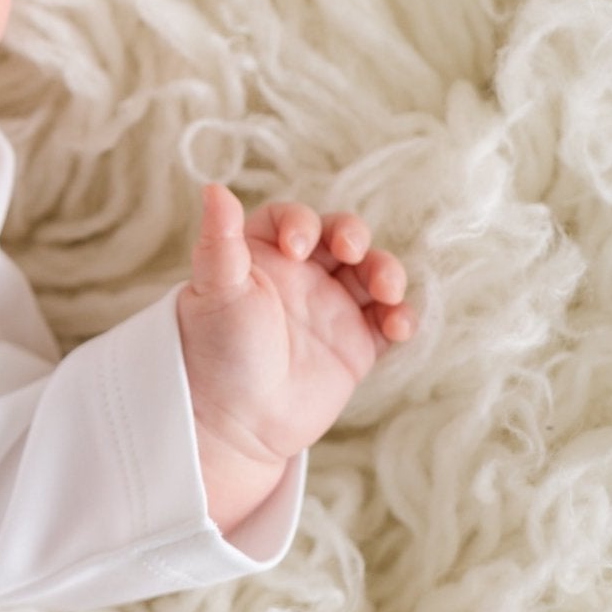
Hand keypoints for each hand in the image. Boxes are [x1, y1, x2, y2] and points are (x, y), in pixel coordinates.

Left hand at [176, 184, 414, 531]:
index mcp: (262, 257)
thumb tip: (211, 187)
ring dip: (386, 272)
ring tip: (384, 290)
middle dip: (354, 235)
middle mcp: (299, 277)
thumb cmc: (215, 352)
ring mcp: (330, 310)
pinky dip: (400, 317)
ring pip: (372, 274)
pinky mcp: (355, 346)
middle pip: (341, 237)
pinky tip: (396, 325)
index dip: (302, 222)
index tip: (299, 246)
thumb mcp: (215, 291)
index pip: (292, 219)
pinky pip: (388, 321)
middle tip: (350, 251)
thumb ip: (220, 241)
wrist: (233, 424)